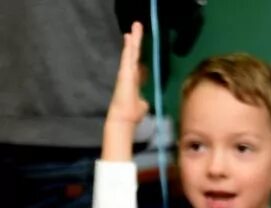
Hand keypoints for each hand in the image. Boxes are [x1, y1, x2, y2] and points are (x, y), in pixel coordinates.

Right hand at [103, 22, 147, 161]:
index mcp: (134, 81)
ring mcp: (126, 72)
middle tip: (137, 27)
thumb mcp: (143, 104)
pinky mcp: (125, 72)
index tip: (139, 45)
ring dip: (134, 39)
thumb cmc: (133, 114)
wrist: (124, 118)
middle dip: (137, 42)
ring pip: (131, 52)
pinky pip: (128, 56)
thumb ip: (144, 100)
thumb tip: (146, 102)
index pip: (138, 64)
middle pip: (134, 54)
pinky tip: (130, 36)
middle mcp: (129, 74)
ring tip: (136, 25)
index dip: (139, 55)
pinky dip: (129, 46)